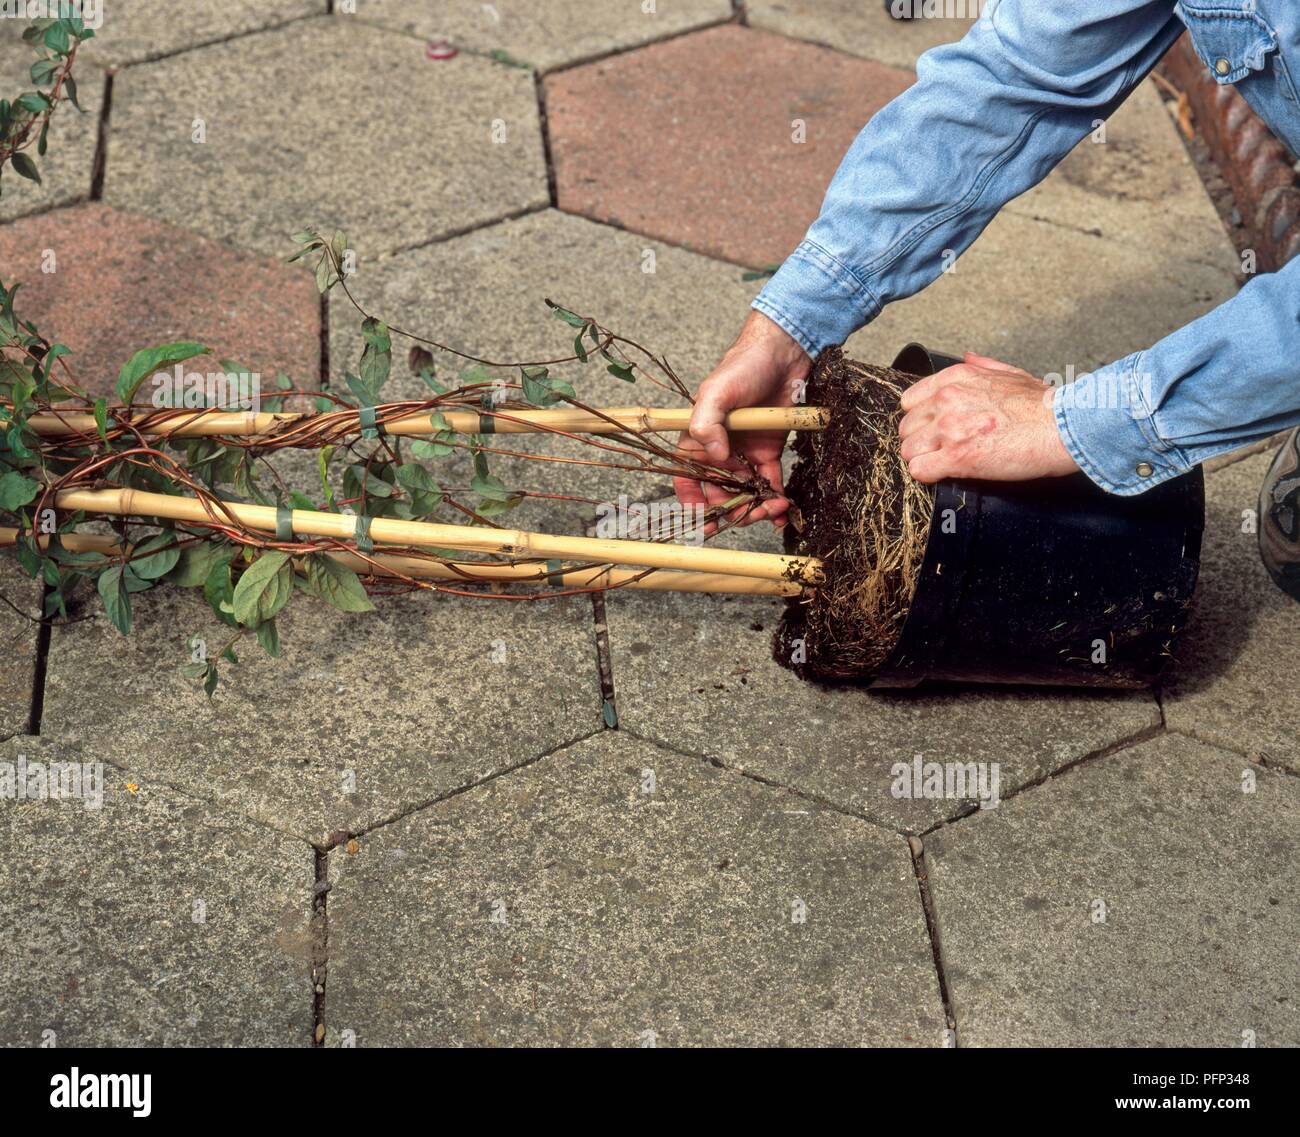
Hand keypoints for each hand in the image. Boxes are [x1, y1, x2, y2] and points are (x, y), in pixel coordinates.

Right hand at [674, 310, 811, 528]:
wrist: (783, 354)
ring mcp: (745, 455)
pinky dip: (775, 500)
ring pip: (746, 494)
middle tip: (749, 515)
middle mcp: (719, 452)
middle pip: (719, 494)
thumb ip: (707, 423)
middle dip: (732, 510)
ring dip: (756, 508)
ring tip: (773, 508)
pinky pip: (769, 484)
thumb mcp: (717, 392)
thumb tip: (715, 455)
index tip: (705, 521)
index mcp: (698, 440)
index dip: (693, 504)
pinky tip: (783, 510)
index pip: (687, 479)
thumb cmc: (743, 367)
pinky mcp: (769, 453)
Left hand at [898, 352, 1079, 483]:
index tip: (934, 429)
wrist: (1063, 427)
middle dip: (922, 441)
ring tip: (946, 463)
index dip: (921, 419)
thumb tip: (968, 357)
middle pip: (907, 428)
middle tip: (943, 449)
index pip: (910, 401)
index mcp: (955, 379)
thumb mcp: (1011, 373)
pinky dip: (929, 476)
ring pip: (908, 451)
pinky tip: (946, 474)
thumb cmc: (1043, 405)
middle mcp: (947, 400)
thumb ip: (984, 366)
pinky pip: (919, 471)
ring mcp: (949, 429)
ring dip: (924, 459)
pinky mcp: (957, 457)